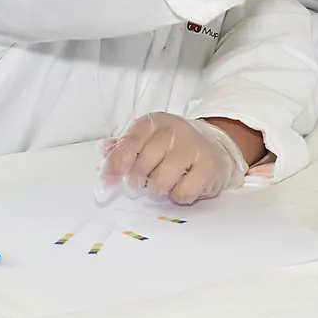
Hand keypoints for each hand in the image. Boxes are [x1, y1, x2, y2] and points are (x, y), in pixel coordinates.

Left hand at [97, 113, 245, 204]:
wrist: (214, 146)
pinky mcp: (210, 166)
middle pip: (141, 169)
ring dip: (160, 189)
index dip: (112, 168)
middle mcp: (174, 130)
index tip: (104, 188)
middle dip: (140, 181)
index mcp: (153, 122)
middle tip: (150, 176)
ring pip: (160, 184)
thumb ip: (121, 147)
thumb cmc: (172, 147)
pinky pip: (182, 193)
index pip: (127, 146)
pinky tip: (186, 183)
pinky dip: (180, 195)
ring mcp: (194, 147)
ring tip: (169, 179)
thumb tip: (102, 150)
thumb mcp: (145, 140)